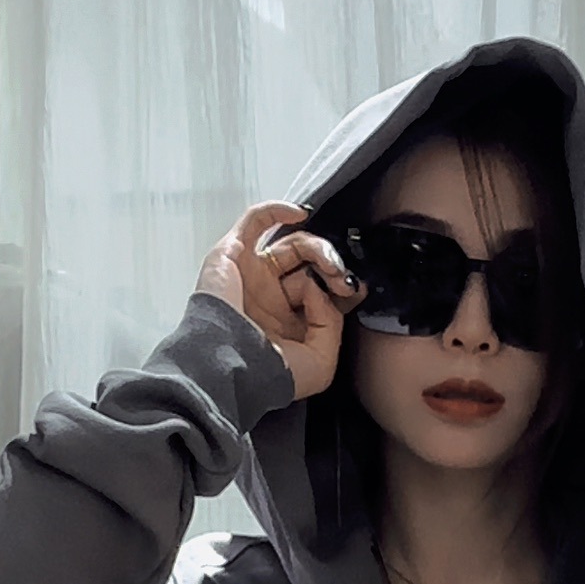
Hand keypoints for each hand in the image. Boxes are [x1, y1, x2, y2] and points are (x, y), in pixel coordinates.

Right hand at [195, 201, 368, 401]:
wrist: (229, 366)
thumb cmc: (267, 373)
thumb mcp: (321, 362)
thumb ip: (331, 323)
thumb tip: (319, 288)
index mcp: (289, 325)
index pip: (321, 292)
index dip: (341, 285)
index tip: (355, 288)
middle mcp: (271, 299)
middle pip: (310, 266)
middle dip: (332, 267)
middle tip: (341, 278)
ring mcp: (252, 276)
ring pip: (291, 244)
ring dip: (316, 247)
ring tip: (326, 263)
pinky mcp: (232, 256)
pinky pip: (254, 221)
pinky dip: (277, 210)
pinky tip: (298, 214)